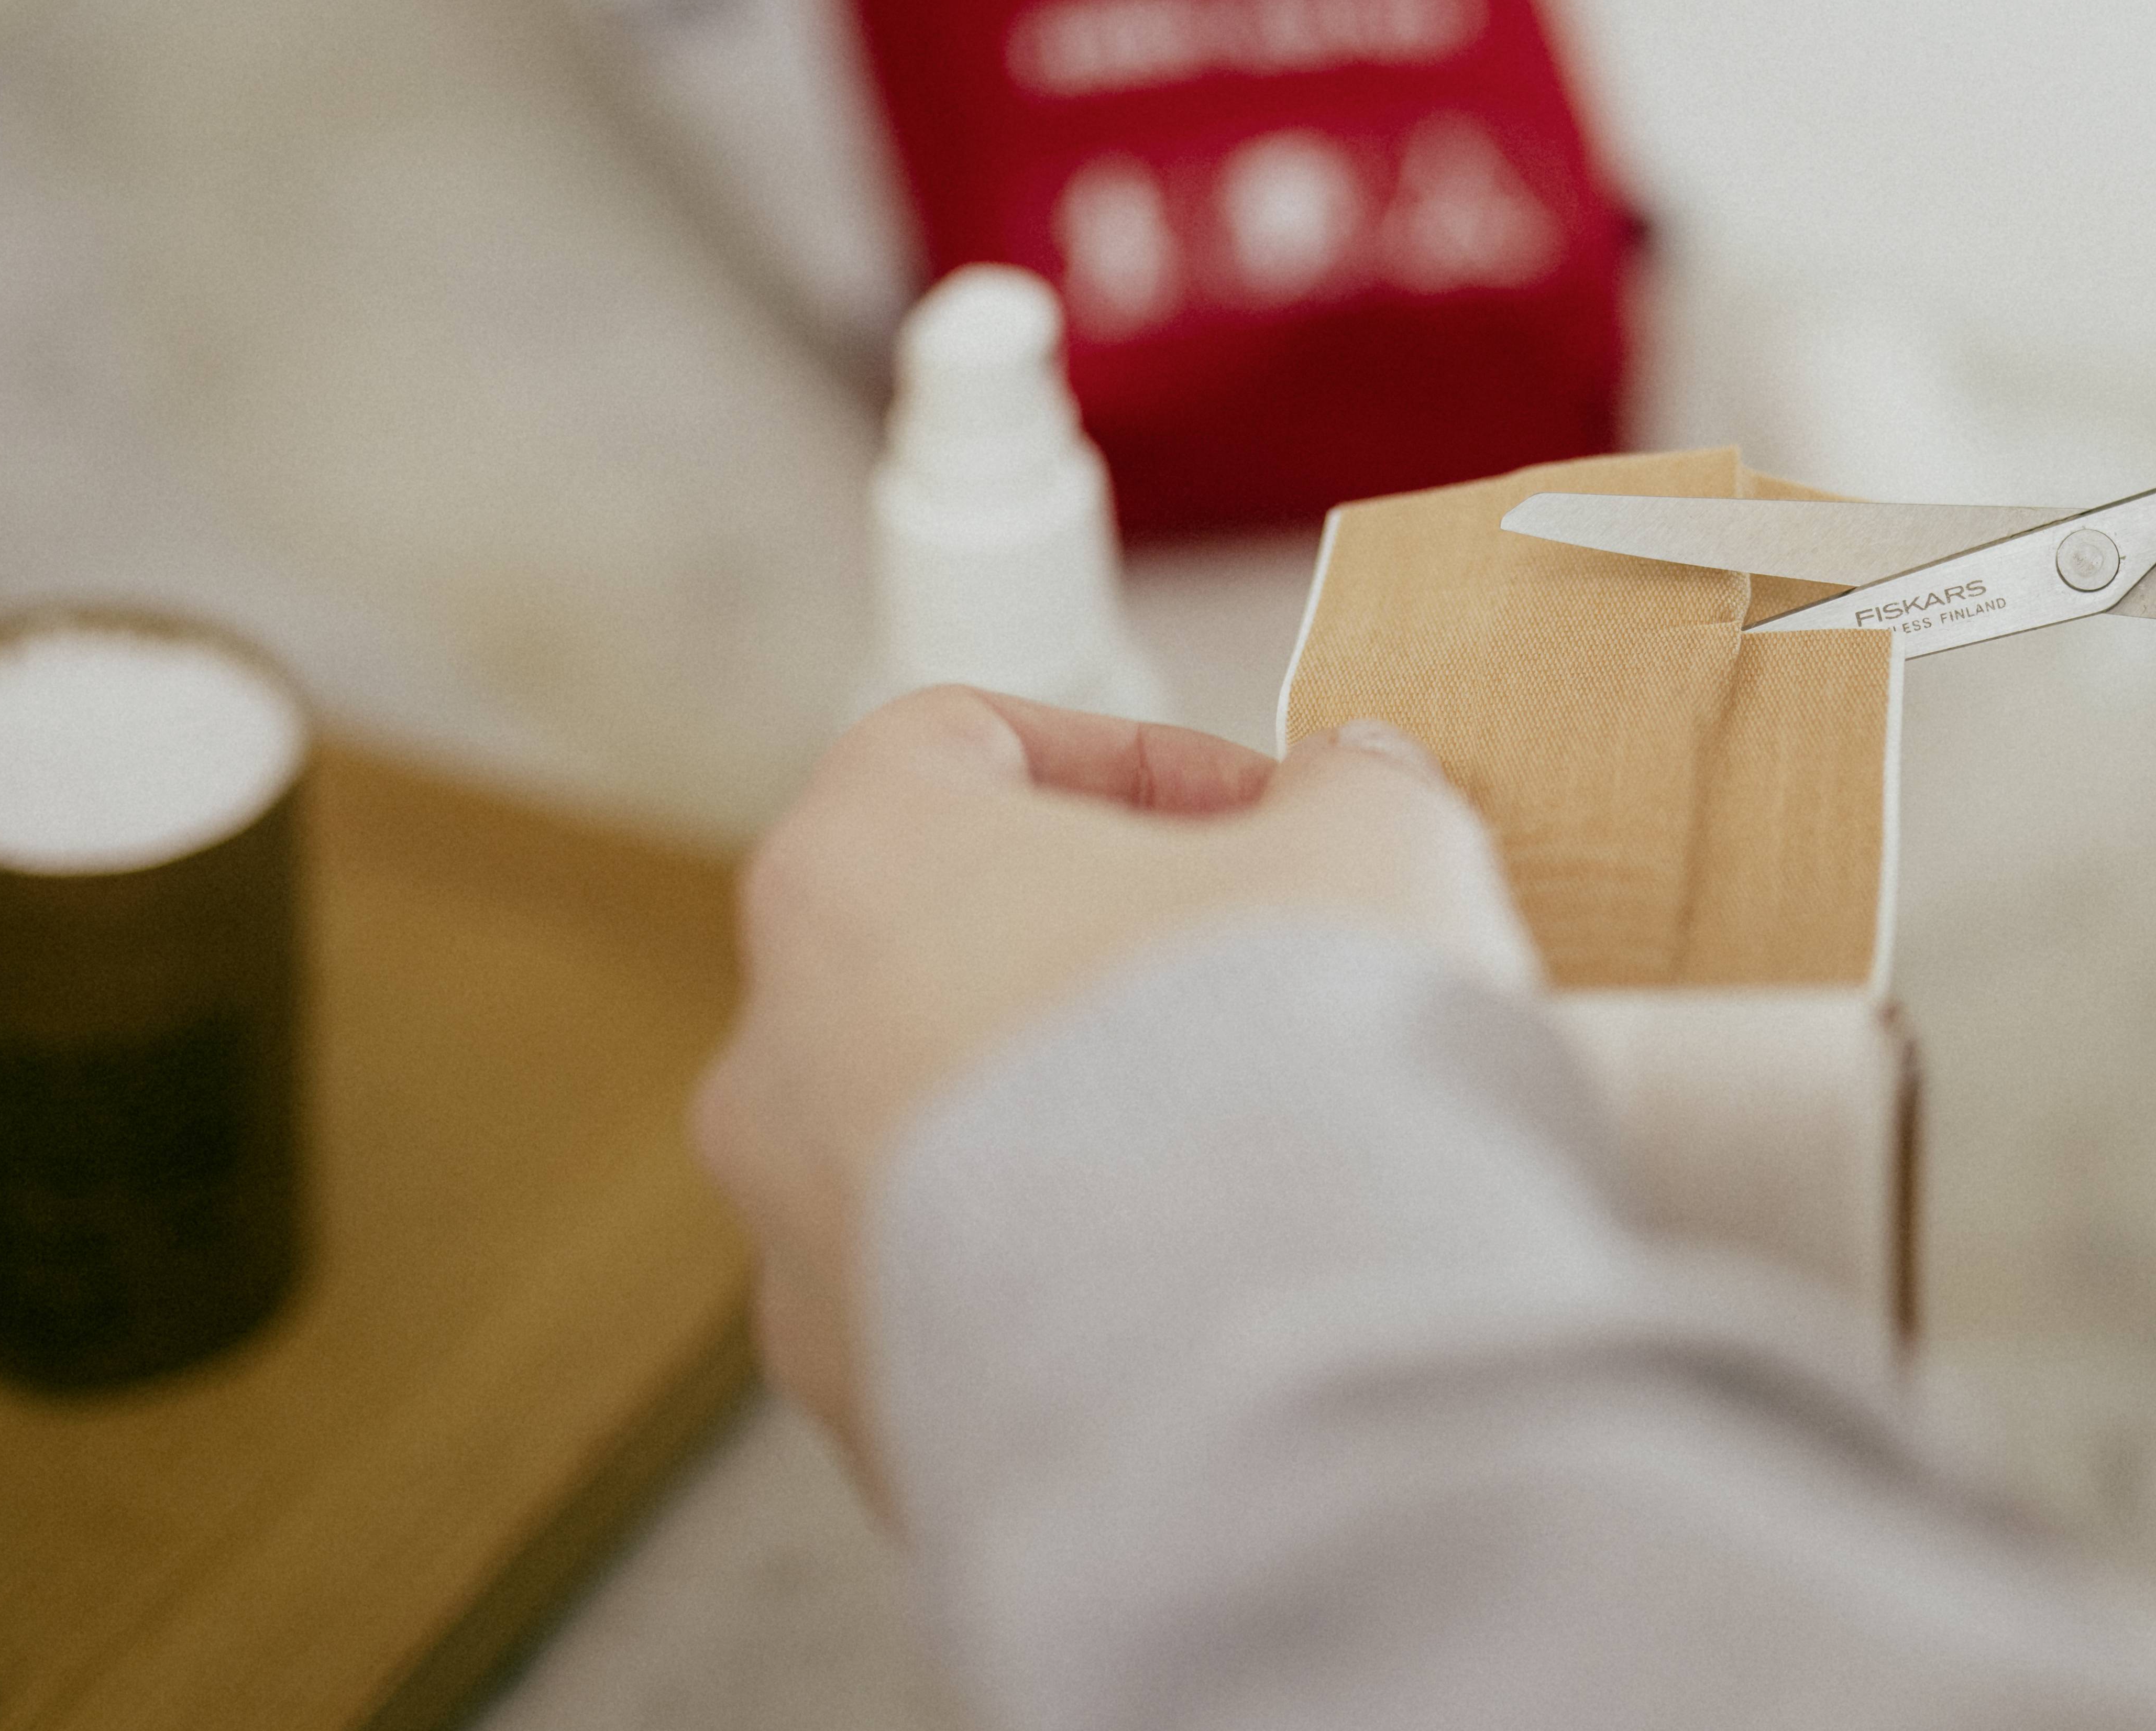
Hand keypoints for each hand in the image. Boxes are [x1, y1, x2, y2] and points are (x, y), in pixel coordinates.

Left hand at [691, 689, 1532, 1483]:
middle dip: (1107, 958)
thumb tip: (1348, 788)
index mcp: (857, 871)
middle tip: (1271, 981)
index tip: (1260, 812)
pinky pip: (973, 1311)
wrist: (1267, 1377)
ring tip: (1263, 1157)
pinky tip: (1222, 1297)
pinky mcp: (867, 1409)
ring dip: (1088, 1127)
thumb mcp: (1375, 845)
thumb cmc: (1285, 1058)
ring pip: (949, 1145)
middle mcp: (780, 1058)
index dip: (1129, 760)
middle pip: (941, 952)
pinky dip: (1079, 1287)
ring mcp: (804, 1252)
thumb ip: (1352, 790)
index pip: (949, 746)